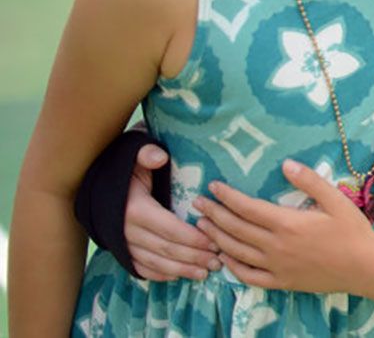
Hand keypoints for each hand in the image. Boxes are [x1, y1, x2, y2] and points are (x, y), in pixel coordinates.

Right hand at [127, 145, 220, 280]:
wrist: (97, 186)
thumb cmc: (125, 169)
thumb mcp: (134, 156)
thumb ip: (147, 154)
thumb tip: (159, 157)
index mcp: (135, 209)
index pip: (169, 229)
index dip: (193, 238)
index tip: (215, 243)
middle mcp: (127, 231)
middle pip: (166, 249)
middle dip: (193, 257)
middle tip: (217, 261)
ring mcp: (123, 244)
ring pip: (155, 262)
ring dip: (181, 270)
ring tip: (205, 273)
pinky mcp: (121, 252)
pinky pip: (141, 268)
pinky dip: (159, 275)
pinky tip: (178, 276)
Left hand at [194, 160, 373, 294]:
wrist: (364, 266)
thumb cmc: (352, 230)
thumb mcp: (336, 198)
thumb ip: (309, 180)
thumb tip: (285, 164)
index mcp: (287, 223)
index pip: (247, 207)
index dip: (227, 196)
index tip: (213, 187)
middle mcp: (275, 246)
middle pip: (236, 229)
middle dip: (214, 214)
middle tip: (197, 203)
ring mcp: (276, 266)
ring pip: (237, 252)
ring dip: (217, 237)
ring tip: (202, 226)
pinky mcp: (281, 282)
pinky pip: (248, 277)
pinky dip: (232, 267)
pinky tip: (225, 258)